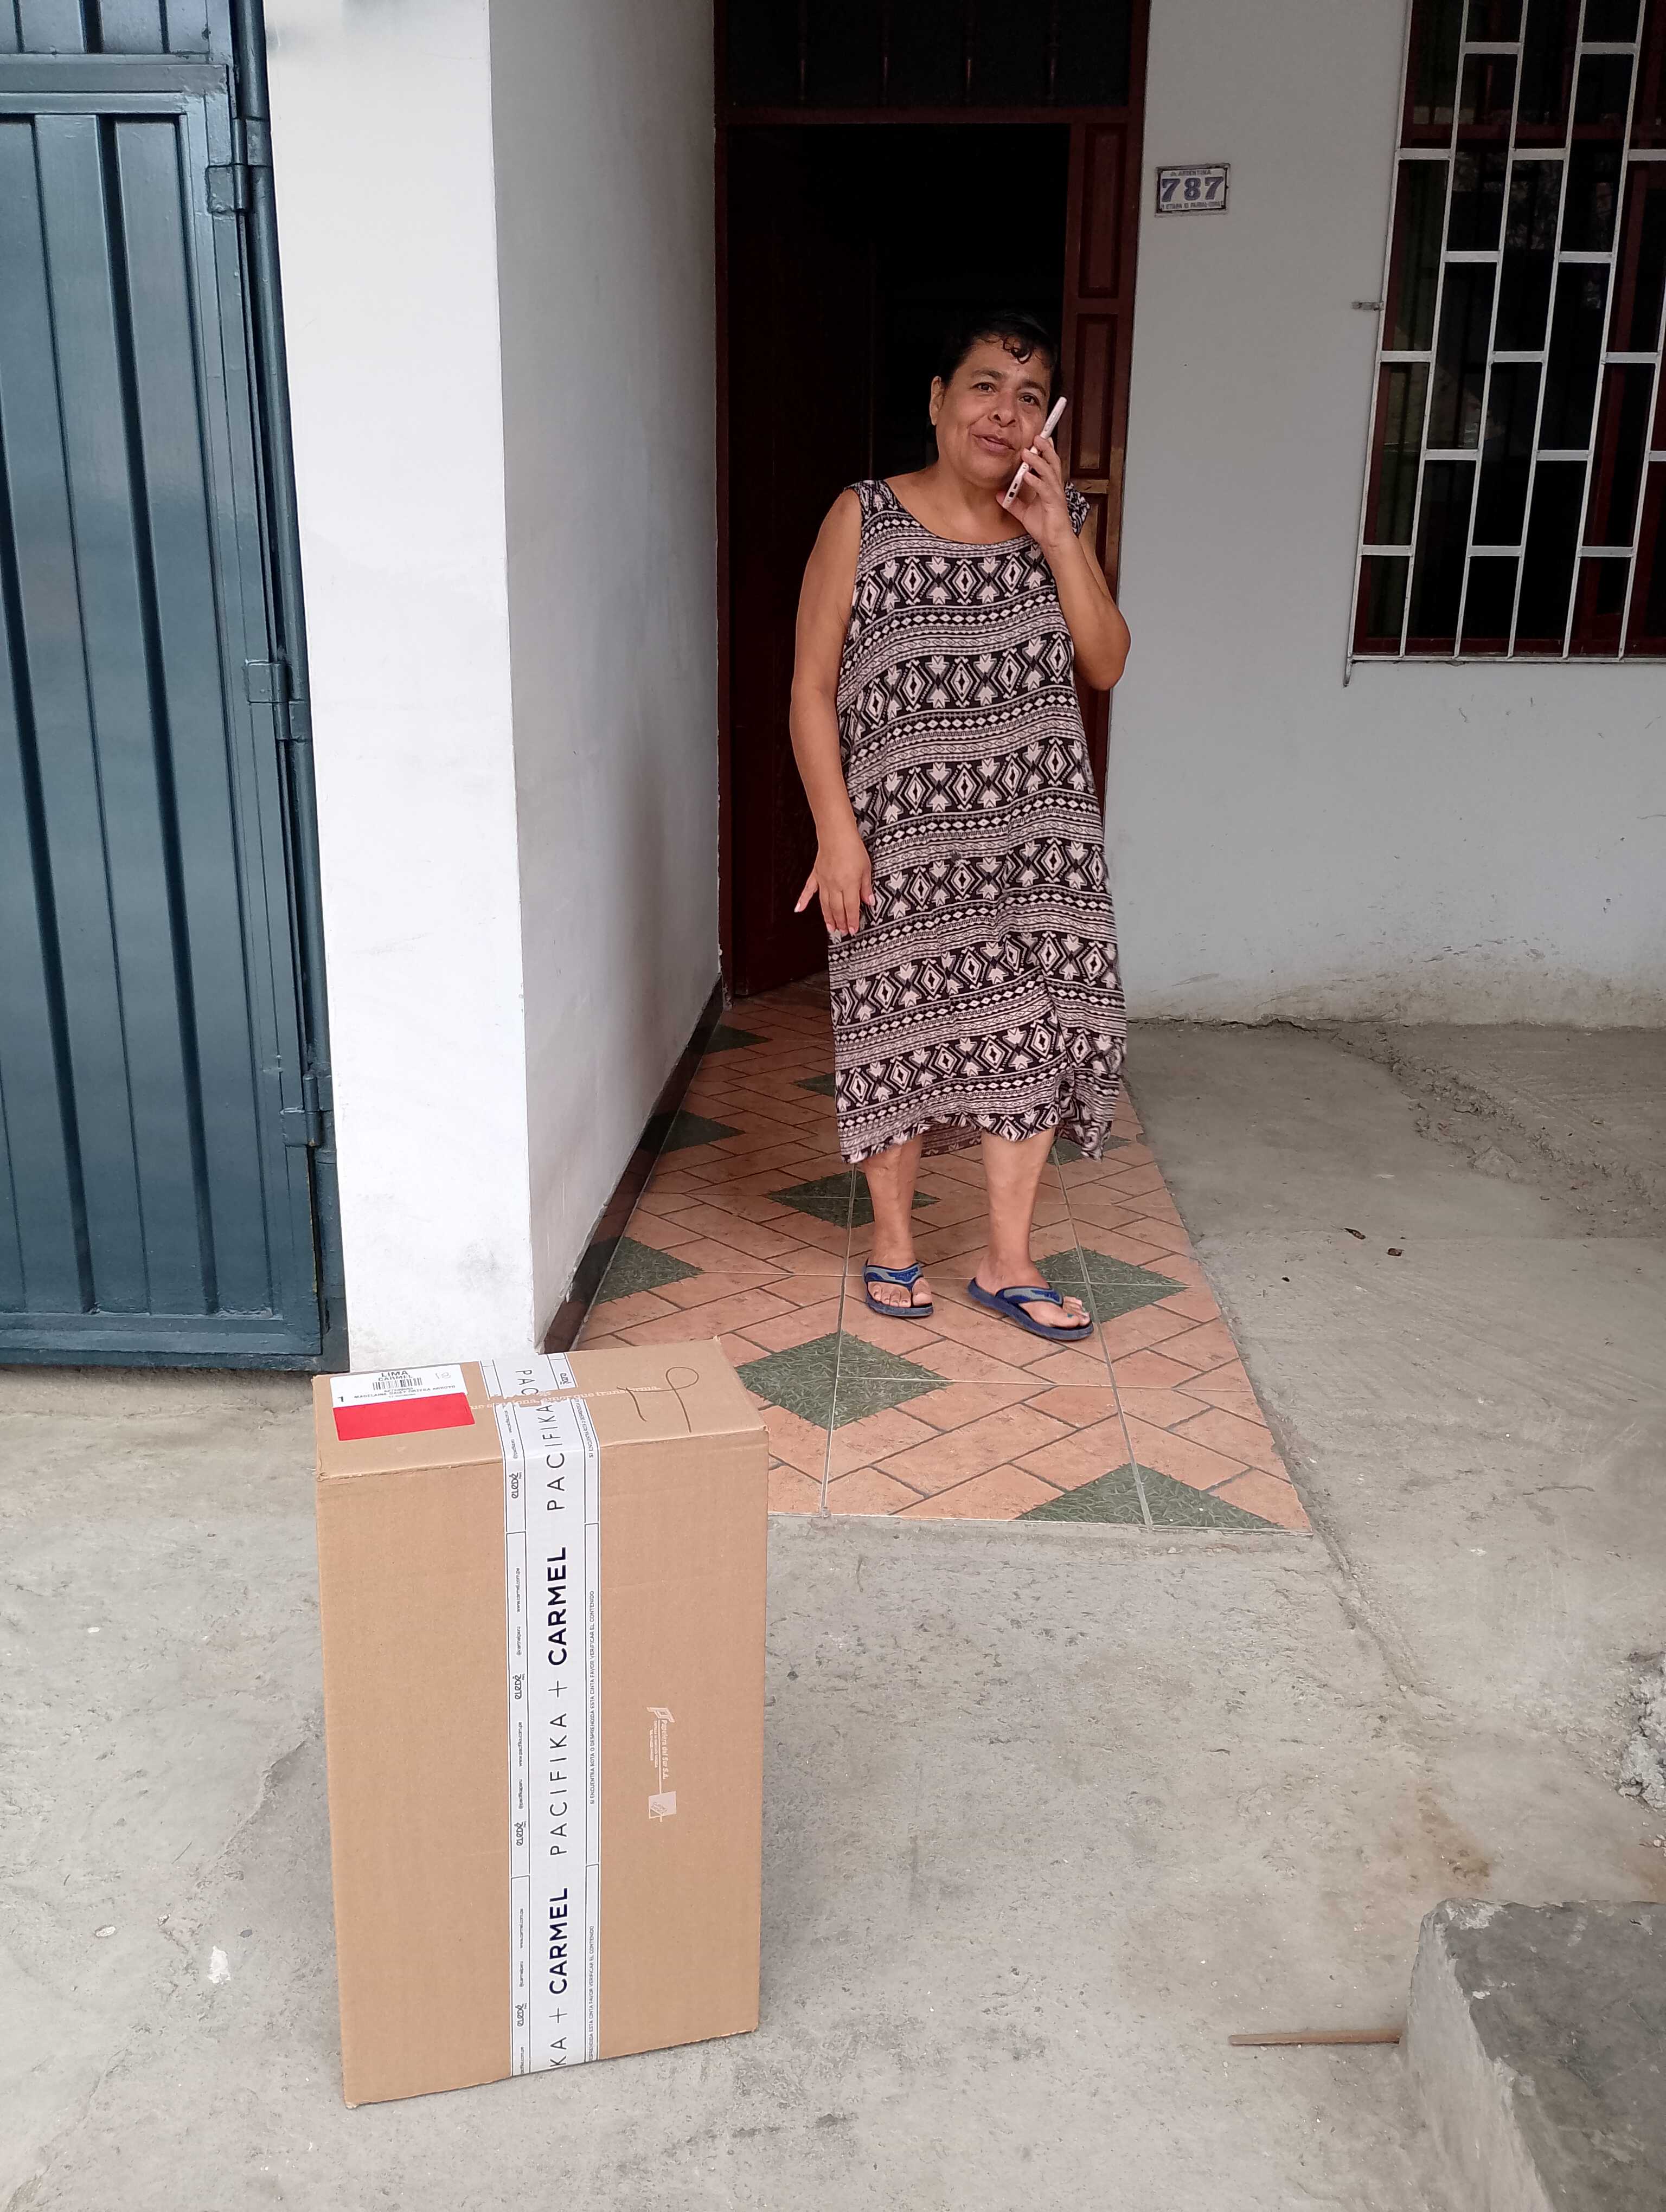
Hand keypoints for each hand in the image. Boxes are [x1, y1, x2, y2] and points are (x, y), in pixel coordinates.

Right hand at [794, 828, 872, 936]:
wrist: (836, 833)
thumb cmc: (852, 848)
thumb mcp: (866, 868)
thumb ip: (866, 887)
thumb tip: (869, 901)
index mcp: (849, 885)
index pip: (851, 908)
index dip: (852, 921)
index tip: (853, 930)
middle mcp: (835, 886)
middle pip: (837, 909)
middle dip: (841, 922)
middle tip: (843, 932)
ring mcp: (824, 881)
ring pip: (825, 904)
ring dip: (827, 918)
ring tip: (831, 928)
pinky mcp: (816, 875)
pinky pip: (808, 890)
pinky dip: (803, 900)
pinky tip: (799, 909)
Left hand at [1001, 431, 1071, 554]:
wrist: (1054, 542)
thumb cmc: (1044, 527)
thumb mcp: (1023, 512)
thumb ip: (1012, 502)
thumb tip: (998, 494)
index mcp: (1049, 486)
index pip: (1048, 463)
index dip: (1045, 450)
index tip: (1038, 438)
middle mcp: (1054, 487)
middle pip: (1052, 462)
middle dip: (1044, 448)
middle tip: (1036, 436)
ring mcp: (1055, 494)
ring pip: (1048, 472)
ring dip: (1037, 461)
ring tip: (1027, 451)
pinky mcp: (1054, 504)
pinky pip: (1044, 489)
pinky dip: (1035, 481)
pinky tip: (1027, 475)